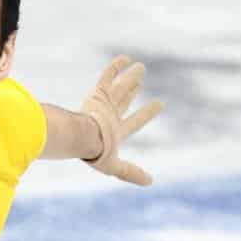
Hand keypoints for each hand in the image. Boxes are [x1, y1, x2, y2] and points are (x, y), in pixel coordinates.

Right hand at [79, 56, 163, 185]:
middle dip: (133, 89)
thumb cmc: (95, 154)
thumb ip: (131, 173)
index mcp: (115, 131)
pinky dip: (116, 67)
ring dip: (130, 78)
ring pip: (120, 87)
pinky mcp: (97, 94)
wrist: (80, 138)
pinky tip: (126, 58)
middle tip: (142, 77)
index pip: (134, 120)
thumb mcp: (115, 167)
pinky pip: (107, 76)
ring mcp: (103, 104)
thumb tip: (150, 182)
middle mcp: (110, 115)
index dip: (147, 113)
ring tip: (141, 67)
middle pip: (125, 99)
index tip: (160, 103)